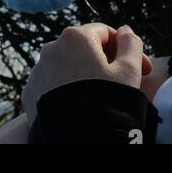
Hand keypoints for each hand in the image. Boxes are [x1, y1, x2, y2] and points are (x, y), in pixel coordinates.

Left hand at [22, 23, 150, 123]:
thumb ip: (131, 44)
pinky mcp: (29, 92)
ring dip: (83, 75)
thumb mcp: (129, 71)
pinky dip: (65, 89)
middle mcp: (51, 48)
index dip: (125, 49)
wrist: (79, 141)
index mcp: (76, 37)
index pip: (105, 33)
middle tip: (121, 83)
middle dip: (104, 62)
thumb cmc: (108, 103)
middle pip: (84, 48)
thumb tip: (125, 31)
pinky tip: (79, 105)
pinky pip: (52, 84)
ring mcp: (37, 71)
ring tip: (99, 96)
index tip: (142, 69)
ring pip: (66, 66)